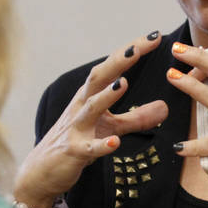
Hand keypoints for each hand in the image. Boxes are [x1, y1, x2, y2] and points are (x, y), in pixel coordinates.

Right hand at [13, 32, 168, 207]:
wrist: (42, 171)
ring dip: (106, 96)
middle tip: (139, 47)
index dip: (132, 51)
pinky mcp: (74, 151)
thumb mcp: (110, 127)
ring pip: (90, 108)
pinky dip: (101, 145)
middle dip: (118, 61)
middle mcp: (81, 106)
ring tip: (123, 83)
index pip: (113, 68)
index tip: (155, 36)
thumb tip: (165, 108)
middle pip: (98, 78)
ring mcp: (76, 128)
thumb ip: (136, 118)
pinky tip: (115, 143)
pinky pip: (88, 148)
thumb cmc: (77, 142)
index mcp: (91, 96)